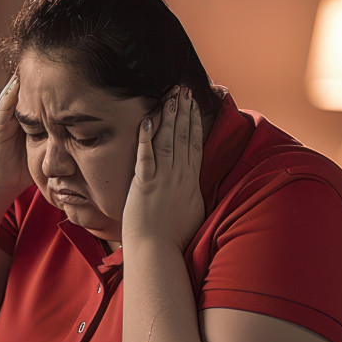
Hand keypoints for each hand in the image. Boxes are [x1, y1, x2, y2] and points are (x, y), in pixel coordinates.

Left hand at [121, 85, 204, 253]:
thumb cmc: (173, 239)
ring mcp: (162, 179)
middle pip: (183, 137)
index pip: (194, 145)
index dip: (194, 122)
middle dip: (184, 111)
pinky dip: (147, 138)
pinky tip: (148, 120)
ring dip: (170, 116)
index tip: (194, 104)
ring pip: (168, 141)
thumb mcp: (193, 212)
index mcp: (190, 182)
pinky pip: (146, 157)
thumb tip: (196, 187)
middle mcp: (179, 176)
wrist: (158, 252)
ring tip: (171, 95)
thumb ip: (193, 195)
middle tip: (184, 89)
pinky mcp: (145, 185)